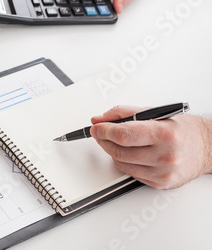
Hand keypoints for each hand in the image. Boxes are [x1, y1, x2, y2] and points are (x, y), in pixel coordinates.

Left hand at [90, 105, 211, 188]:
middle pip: (119, 150)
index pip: (124, 134)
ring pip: (121, 163)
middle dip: (103, 140)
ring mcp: (163, 172)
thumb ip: (123, 113)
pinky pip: (130, 174)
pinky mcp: (160, 183)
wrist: (207, 148)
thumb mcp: (154, 112)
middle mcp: (165, 155)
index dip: (104, 130)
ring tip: (114, 142)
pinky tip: (129, 153)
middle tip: (99, 133)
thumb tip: (98, 119)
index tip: (95, 127)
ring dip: (112, 152)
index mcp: (164, 133)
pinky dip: (124, 162)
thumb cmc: (182, 129)